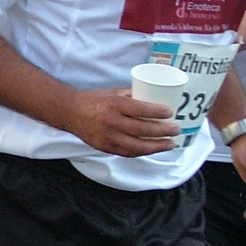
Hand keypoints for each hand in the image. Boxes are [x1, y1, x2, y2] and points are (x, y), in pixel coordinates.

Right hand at [64, 88, 180, 156]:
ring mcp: (107, 136)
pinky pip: (127, 152)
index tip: (171, 112)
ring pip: (137, 146)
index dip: (158, 112)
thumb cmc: (93, 100)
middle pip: (143, 129)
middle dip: (163, 131)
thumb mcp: (113, 92)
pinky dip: (142, 152)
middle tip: (176, 129)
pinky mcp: (104, 147)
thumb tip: (155, 99)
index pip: (141, 109)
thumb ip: (133, 96)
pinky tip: (152, 149)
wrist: (70, 112)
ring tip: (170, 143)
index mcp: (114, 104)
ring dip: (157, 146)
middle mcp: (111, 121)